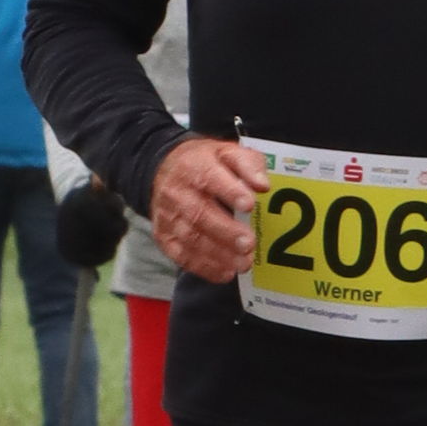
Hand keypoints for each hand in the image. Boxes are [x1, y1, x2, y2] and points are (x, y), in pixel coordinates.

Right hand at [149, 133, 260, 278]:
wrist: (163, 170)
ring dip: (218, 254)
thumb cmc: (205, 163)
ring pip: (191, 238)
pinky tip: (225, 273)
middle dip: (226, 231)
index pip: (210, 177)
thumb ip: (249, 165)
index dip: (230, 192)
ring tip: (243, 264)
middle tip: (249, 244)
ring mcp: (169, 216)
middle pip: (199, 213)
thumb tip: (263, 186)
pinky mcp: (164, 236)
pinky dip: (204, 267)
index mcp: (195, 166)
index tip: (249, 204)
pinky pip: (181, 255)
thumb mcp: (228, 152)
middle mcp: (178, 192)